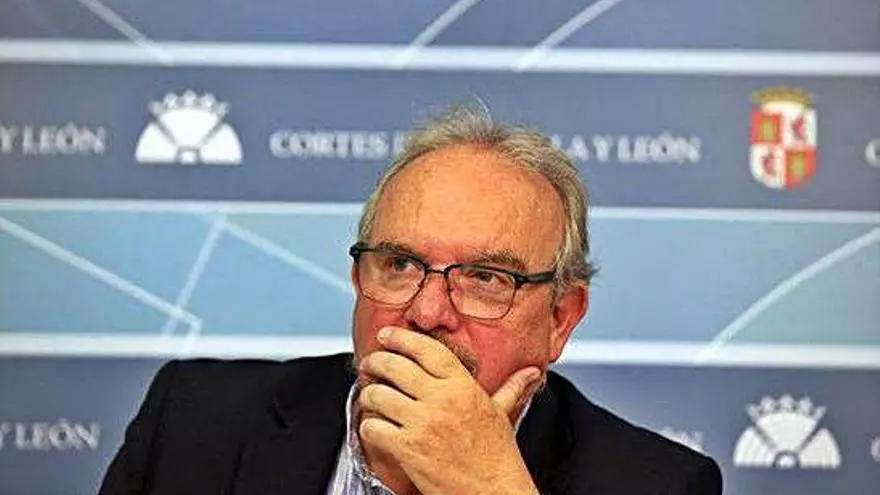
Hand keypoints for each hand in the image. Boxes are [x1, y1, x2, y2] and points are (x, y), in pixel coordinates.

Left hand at [358, 327, 541, 494]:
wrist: (492, 493)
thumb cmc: (497, 457)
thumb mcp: (502, 415)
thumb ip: (511, 388)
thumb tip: (531, 372)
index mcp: (463, 387)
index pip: (426, 349)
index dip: (401, 337)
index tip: (387, 334)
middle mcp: (441, 400)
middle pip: (395, 366)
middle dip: (375, 362)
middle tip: (369, 364)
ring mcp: (422, 423)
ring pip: (377, 395)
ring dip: (369, 395)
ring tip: (370, 397)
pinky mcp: (407, 448)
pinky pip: (372, 427)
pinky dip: (367, 426)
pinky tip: (373, 427)